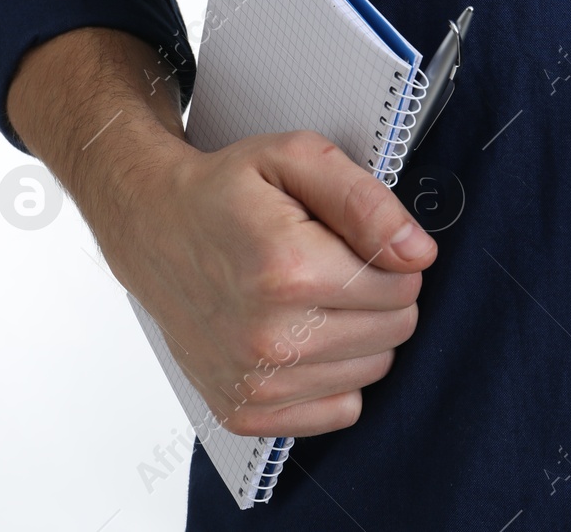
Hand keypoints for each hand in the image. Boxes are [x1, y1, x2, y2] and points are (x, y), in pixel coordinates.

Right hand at [100, 130, 434, 436]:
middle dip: (380, 294)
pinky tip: (303, 337)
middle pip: (395, 329)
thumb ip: (366, 201)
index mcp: (288, 270)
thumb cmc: (225, 192)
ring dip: (359, 334)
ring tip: (313, 298)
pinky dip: (335, 376)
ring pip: (374, 370)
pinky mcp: (245, 411)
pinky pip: (341, 409)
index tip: (354, 241)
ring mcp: (255, 383)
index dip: (392, 257)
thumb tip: (418, 253)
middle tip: (333, 265)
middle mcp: (270, 337)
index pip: (404, 285)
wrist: (152, 229)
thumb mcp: (296, 159)